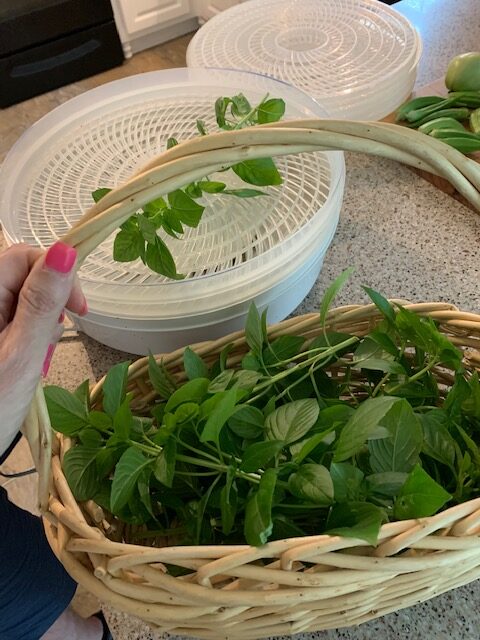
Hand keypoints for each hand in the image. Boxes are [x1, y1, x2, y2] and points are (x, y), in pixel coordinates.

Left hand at [0, 242, 86, 454]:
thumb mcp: (23, 352)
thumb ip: (43, 302)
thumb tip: (66, 250)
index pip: (24, 256)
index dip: (57, 273)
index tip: (80, 309)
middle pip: (23, 273)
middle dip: (50, 299)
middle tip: (55, 336)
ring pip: (23, 295)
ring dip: (41, 318)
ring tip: (39, 352)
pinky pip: (16, 315)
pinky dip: (31, 331)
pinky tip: (30, 355)